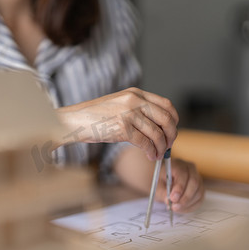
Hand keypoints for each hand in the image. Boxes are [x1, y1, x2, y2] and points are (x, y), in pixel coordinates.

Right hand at [56, 87, 178, 160]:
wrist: (74, 120)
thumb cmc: (95, 116)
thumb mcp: (119, 104)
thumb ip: (138, 109)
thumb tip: (158, 126)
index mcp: (136, 93)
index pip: (166, 105)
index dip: (174, 120)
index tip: (171, 131)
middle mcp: (135, 100)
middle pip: (166, 119)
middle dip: (171, 135)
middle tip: (168, 146)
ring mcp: (129, 113)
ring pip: (157, 133)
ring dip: (161, 148)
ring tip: (158, 155)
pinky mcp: (122, 128)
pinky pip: (145, 143)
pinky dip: (151, 152)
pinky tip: (150, 156)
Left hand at [114, 147, 203, 212]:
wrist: (164, 182)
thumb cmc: (160, 182)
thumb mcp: (157, 186)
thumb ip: (163, 192)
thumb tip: (169, 201)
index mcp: (178, 164)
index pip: (183, 175)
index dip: (179, 188)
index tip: (172, 199)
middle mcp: (191, 169)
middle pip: (194, 183)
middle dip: (185, 197)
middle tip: (174, 207)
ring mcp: (198, 178)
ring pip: (198, 192)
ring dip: (187, 204)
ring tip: (175, 208)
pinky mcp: (200, 189)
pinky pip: (199, 199)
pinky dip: (190, 207)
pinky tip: (181, 209)